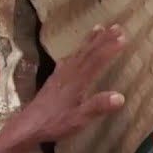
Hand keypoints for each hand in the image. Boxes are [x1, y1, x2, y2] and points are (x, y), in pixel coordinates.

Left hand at [18, 25, 126, 142]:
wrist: (28, 126)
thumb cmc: (55, 123)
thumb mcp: (80, 119)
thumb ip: (98, 106)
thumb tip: (120, 97)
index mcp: (77, 81)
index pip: (96, 60)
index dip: (110, 48)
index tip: (123, 37)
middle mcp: (69, 73)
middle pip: (88, 52)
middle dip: (103, 39)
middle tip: (117, 26)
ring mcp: (60, 75)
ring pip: (78, 53)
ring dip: (90, 41)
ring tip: (99, 28)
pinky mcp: (54, 80)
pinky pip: (68, 59)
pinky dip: (76, 51)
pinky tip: (75, 52)